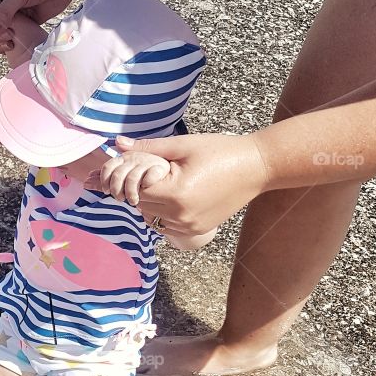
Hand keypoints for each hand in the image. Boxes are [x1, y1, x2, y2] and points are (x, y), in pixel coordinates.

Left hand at [85, 133, 268, 235]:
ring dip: (148, 201)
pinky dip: (162, 211)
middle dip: (136, 189)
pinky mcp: (198, 231)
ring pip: (151, 216)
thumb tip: (118, 145)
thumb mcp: (183, 145)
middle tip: (141, 172)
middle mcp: (181, 216)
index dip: (127, 178)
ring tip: (159, 182)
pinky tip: (170, 194)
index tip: (126, 168)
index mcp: (176, 193)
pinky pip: (166, 224)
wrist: (258, 167)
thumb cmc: (221, 151)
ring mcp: (190, 227)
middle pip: (140, 205)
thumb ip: (148, 148)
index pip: (135, 190)